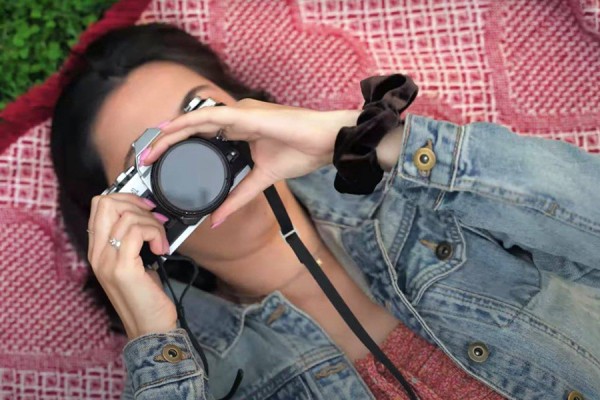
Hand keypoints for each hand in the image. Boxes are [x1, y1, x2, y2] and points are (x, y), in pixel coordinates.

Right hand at [87, 193, 176, 338]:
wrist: (150, 327)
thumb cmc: (146, 296)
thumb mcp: (135, 263)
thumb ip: (132, 240)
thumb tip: (145, 215)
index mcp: (98, 250)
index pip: (99, 206)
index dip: (125, 199)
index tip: (146, 209)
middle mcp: (97, 254)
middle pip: (105, 203)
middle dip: (136, 204)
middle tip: (154, 222)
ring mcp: (107, 261)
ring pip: (127, 216)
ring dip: (152, 224)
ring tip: (160, 242)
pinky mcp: (123, 268)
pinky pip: (138, 232)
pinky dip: (155, 234)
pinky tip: (161, 249)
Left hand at [143, 99, 359, 225]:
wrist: (324, 141)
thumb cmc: (301, 152)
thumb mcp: (261, 181)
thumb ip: (238, 197)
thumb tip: (218, 220)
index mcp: (240, 133)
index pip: (202, 137)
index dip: (179, 147)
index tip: (160, 164)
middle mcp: (235, 120)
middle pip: (192, 128)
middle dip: (166, 143)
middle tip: (144, 159)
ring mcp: (238, 114)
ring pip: (194, 121)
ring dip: (169, 134)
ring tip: (149, 149)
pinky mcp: (243, 115)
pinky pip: (207, 118)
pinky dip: (185, 125)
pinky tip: (168, 133)